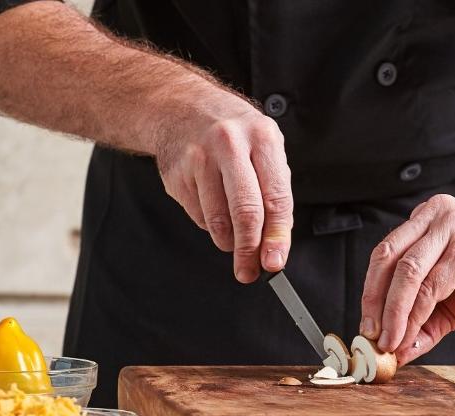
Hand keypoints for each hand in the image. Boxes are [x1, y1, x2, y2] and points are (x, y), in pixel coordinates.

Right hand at [155, 101, 292, 282]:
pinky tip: (212, 207)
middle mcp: (231, 145)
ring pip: (218, 220)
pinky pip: (198, 216)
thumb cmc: (231, 131)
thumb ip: (272, 190)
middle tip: (249, 271)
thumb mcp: (262, 147)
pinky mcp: (177, 174)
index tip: (274, 261)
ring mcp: (199, 159)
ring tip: (232, 241)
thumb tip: (275, 242)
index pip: (276, 197)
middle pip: (245, 212)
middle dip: (249, 250)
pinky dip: (209, 224)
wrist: (180, 106)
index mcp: (262, 138)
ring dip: (227, 242)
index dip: (277, 236)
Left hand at [358, 194, 454, 363]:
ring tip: (389, 343)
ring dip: (393, 315)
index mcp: (426, 220)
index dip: (370, 293)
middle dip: (373, 303)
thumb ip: (423, 321)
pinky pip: (430, 286)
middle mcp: (434, 216)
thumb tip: (395, 351)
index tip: (367, 328)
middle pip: (386, 261)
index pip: (384, 256)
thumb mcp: (453, 302)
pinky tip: (410, 335)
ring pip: (405, 274)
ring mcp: (451, 228)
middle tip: (371, 338)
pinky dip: (414, 315)